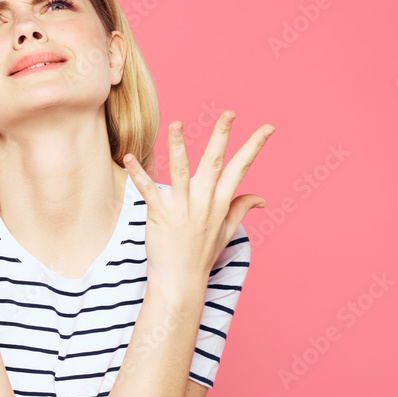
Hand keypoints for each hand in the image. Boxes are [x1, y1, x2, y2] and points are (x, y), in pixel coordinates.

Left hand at [122, 111, 272, 286]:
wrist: (180, 282)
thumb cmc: (201, 255)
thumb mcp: (227, 232)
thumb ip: (241, 209)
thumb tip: (261, 198)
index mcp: (220, 203)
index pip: (241, 169)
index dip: (254, 146)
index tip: (268, 127)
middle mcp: (204, 203)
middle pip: (215, 163)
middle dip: (222, 136)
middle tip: (229, 113)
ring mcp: (182, 209)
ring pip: (181, 173)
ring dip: (178, 147)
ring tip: (176, 124)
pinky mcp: (160, 216)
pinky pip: (149, 192)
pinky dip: (139, 175)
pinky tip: (129, 158)